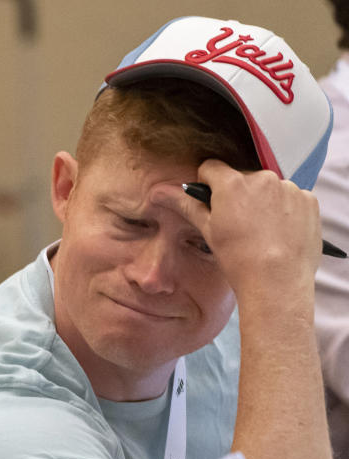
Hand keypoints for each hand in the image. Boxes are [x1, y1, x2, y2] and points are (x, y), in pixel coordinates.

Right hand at [151, 159, 320, 298]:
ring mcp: (288, 188)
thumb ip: (186, 205)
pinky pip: (292, 198)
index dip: (208, 185)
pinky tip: (280, 233)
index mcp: (232, 183)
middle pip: (242, 178)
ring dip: (264, 202)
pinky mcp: (308, 200)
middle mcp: (262, 179)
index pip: (212, 167)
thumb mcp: (208, 231)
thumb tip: (159, 192)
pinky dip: (286, 211)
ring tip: (262, 232)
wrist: (277, 282)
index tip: (213, 203)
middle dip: (239, 195)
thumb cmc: (239, 259)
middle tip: (239, 225)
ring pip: (268, 188)